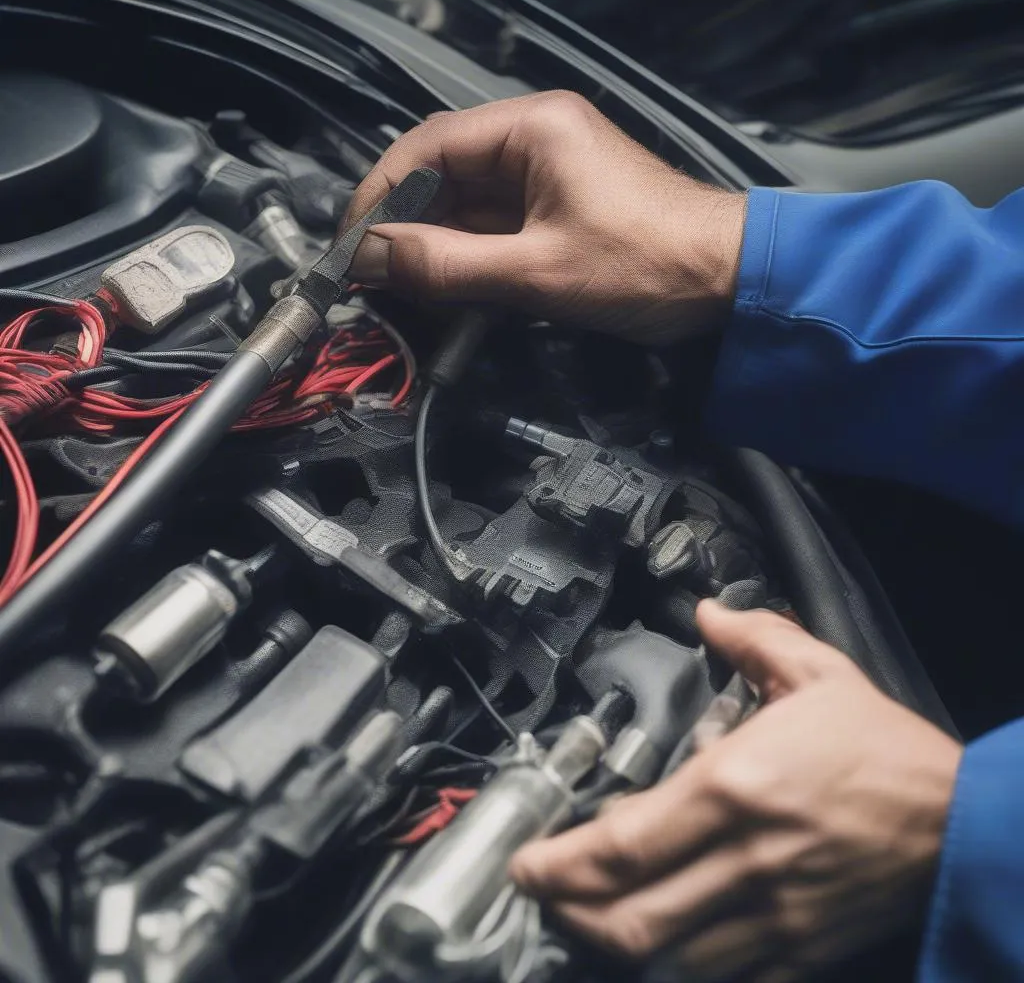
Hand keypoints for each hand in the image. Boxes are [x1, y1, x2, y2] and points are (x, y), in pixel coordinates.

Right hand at [346, 91, 744, 342]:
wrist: (731, 282)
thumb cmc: (648, 265)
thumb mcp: (535, 273)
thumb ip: (446, 265)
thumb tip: (370, 259)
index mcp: (531, 127)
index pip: (426, 147)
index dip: (378, 195)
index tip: (350, 245)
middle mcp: (535, 137)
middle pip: (442, 174)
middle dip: (404, 226)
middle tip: (373, 277)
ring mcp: (548, 173)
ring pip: (466, 204)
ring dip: (434, 246)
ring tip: (406, 291)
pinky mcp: (559, 207)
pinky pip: (495, 225)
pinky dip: (468, 257)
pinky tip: (449, 289)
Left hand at [509, 602, 961, 981]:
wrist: (962, 823)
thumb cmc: (885, 750)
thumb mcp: (819, 673)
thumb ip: (753, 639)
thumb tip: (708, 613)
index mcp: (735, 788)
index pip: (623, 843)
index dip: (561, 862)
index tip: (527, 859)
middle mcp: (743, 861)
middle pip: (629, 915)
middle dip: (568, 912)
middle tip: (540, 893)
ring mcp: (771, 916)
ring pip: (667, 956)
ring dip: (611, 942)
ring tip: (582, 916)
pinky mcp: (800, 950)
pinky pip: (724, 977)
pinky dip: (676, 968)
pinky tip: (654, 946)